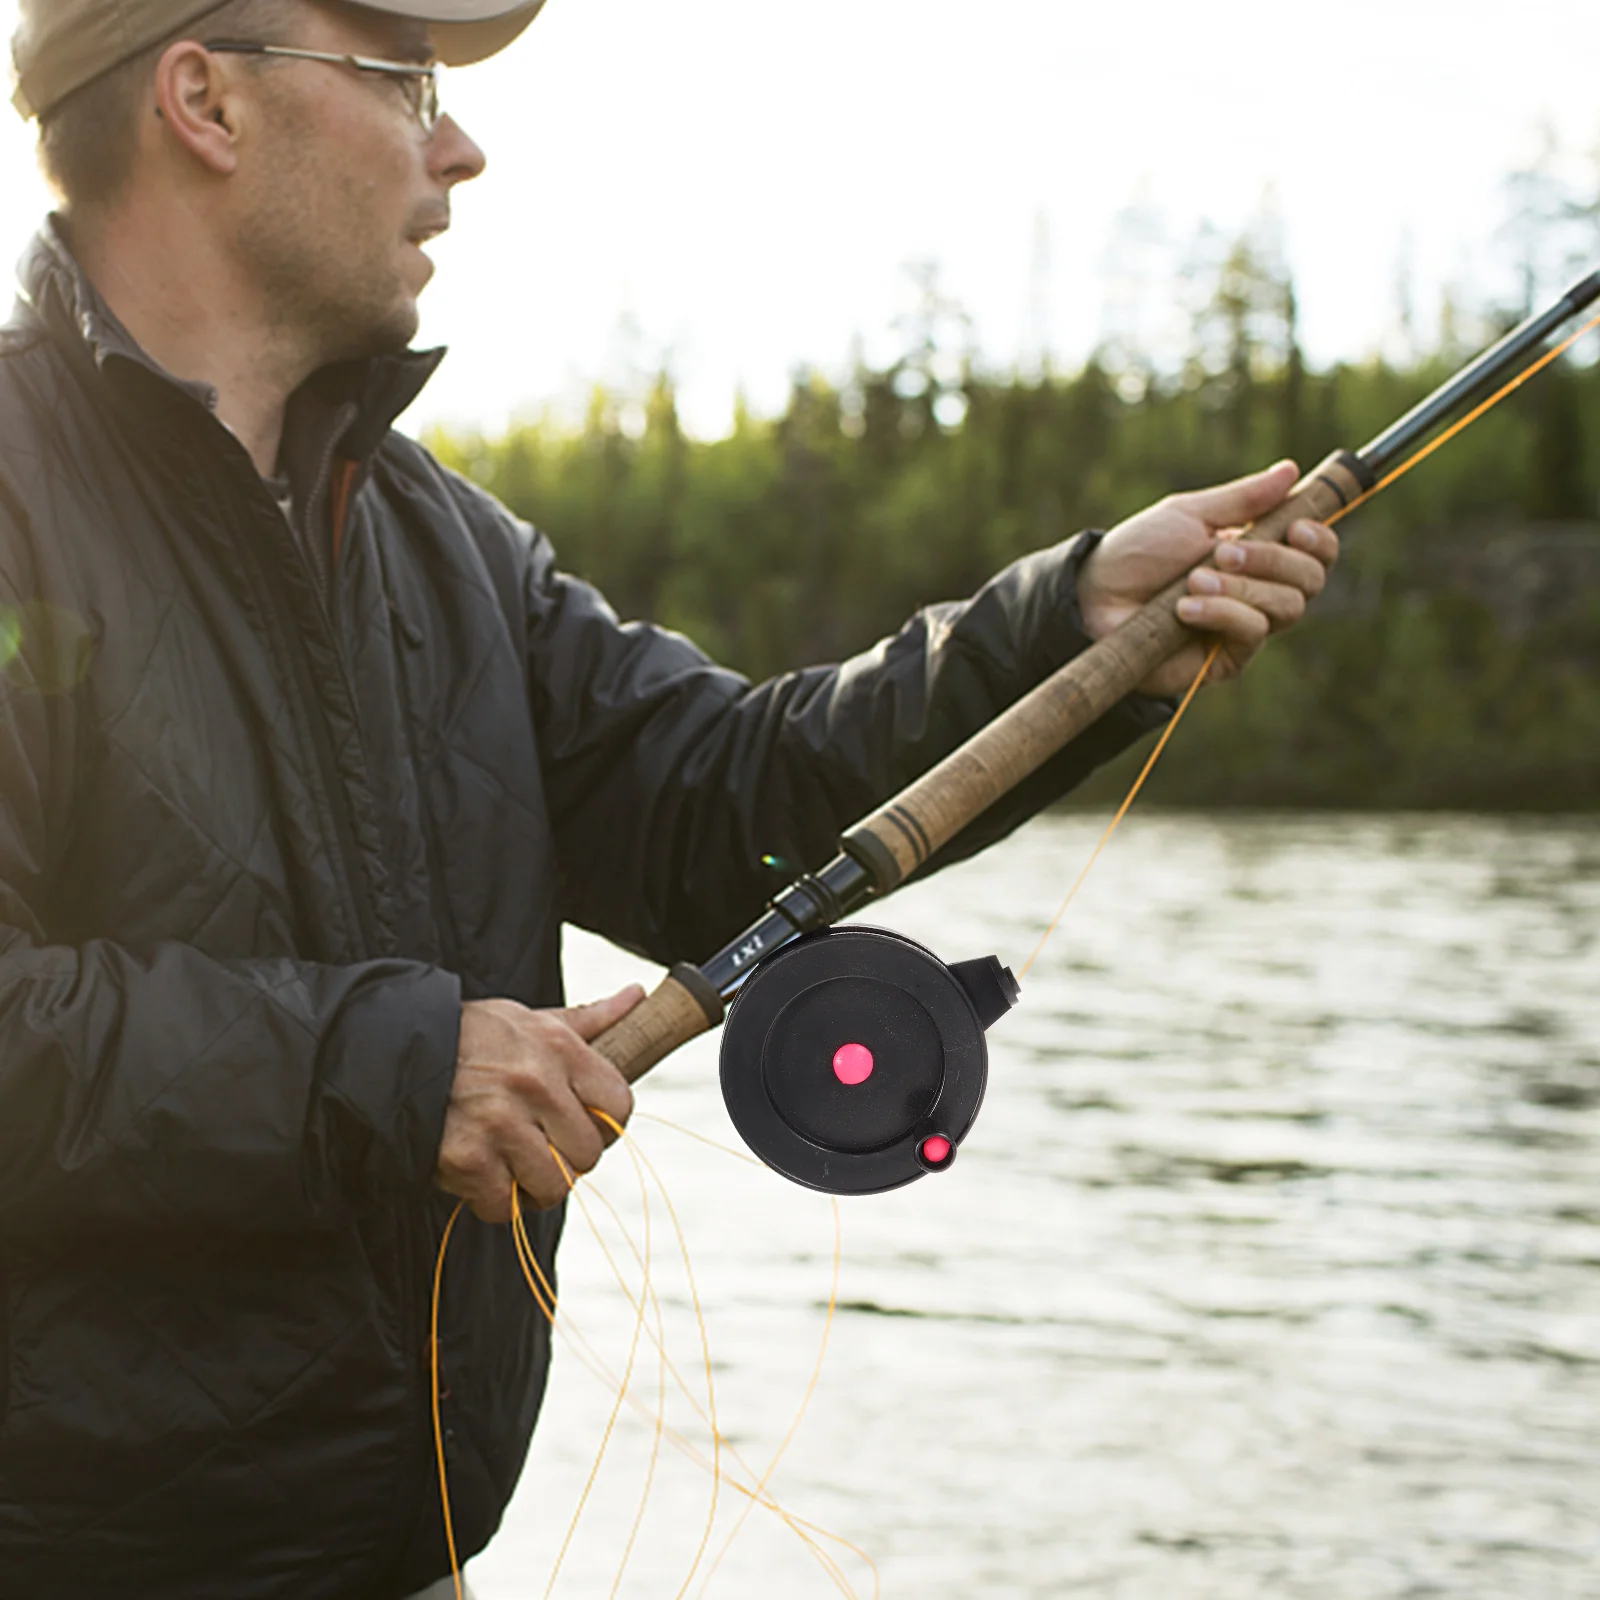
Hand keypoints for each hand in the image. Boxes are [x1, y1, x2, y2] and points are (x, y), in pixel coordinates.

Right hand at [437, 986, 642, 1221]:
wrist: (393, 1052)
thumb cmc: (472, 1037)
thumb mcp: (532, 1018)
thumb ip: (590, 1018)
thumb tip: (637, 996)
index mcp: (559, 1049)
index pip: (618, 1106)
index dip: (606, 1124)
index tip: (584, 1124)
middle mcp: (535, 1086)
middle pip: (589, 1154)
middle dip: (570, 1158)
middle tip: (543, 1146)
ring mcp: (500, 1125)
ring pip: (554, 1187)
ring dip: (536, 1186)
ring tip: (514, 1164)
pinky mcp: (466, 1160)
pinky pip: (505, 1206)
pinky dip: (496, 1201)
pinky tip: (484, 1174)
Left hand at [1077, 460, 1339, 698]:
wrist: (1096, 597)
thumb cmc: (1139, 552)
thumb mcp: (1189, 514)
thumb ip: (1243, 499)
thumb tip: (1291, 471)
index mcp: (1259, 553)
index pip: (1317, 553)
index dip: (1319, 540)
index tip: (1296, 528)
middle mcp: (1261, 591)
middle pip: (1310, 580)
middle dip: (1273, 560)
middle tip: (1223, 551)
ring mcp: (1246, 627)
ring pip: (1287, 607)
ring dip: (1241, 587)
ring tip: (1193, 580)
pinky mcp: (1228, 659)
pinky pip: (1252, 633)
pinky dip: (1222, 613)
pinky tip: (1184, 609)